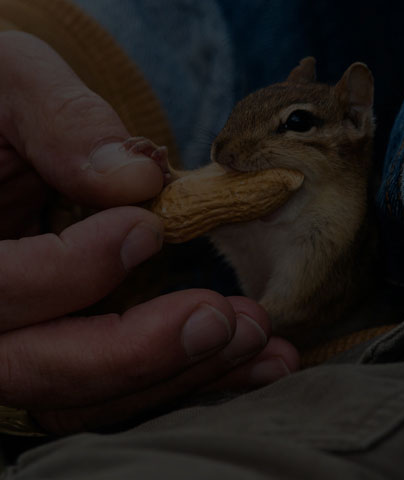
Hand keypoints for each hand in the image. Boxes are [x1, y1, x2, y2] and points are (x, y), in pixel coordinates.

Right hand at [0, 31, 298, 433]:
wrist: (4, 140)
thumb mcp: (12, 83)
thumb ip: (60, 122)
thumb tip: (135, 180)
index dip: (68, 272)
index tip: (146, 229)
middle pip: (39, 370)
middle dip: (138, 353)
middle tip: (224, 320)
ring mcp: (25, 336)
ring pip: (87, 394)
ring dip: (180, 374)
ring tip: (257, 339)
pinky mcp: (72, 341)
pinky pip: (121, 383)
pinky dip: (186, 376)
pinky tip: (251, 357)